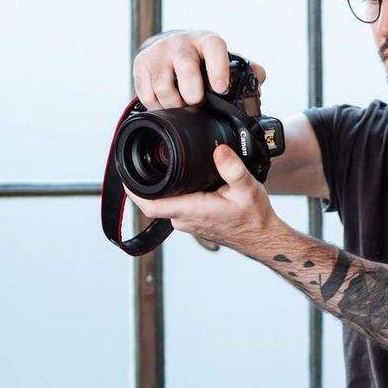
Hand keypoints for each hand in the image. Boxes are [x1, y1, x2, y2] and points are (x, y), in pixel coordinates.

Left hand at [125, 144, 279, 254]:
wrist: (262, 237)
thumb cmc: (254, 217)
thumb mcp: (248, 188)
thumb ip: (233, 168)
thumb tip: (219, 150)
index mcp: (192, 210)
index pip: (150, 205)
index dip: (133, 192)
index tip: (125, 175)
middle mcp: (185, 219)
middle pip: (153, 201)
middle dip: (145, 182)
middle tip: (142, 157)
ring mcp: (187, 222)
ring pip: (164, 203)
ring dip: (160, 187)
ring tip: (160, 164)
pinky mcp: (192, 221)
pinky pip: (174, 206)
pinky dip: (172, 193)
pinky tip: (177, 179)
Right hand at [133, 30, 265, 109]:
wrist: (169, 47)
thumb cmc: (202, 59)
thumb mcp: (224, 60)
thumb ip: (246, 70)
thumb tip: (257, 82)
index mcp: (206, 41)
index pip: (214, 47)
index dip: (218, 68)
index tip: (220, 88)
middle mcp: (180, 42)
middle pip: (185, 68)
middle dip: (193, 93)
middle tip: (197, 102)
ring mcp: (158, 52)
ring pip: (163, 86)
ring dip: (174, 105)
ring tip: (182, 107)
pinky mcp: (140, 63)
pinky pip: (146, 94)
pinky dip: (157, 106)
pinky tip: (166, 105)